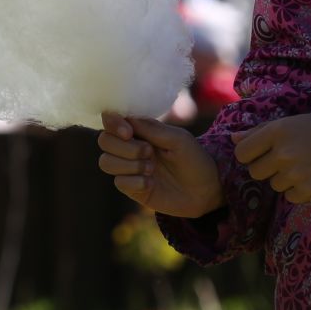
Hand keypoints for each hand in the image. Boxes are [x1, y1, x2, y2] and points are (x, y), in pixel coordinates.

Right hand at [97, 111, 222, 218]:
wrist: (206, 190)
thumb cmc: (194, 159)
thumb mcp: (178, 139)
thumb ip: (152, 129)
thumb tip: (127, 119)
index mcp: (140, 130)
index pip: (111, 120)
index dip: (113, 124)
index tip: (129, 132)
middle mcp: (130, 147)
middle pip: (104, 141)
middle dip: (124, 147)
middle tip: (149, 152)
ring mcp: (129, 168)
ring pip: (106, 162)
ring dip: (128, 165)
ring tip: (151, 169)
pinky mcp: (132, 189)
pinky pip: (118, 182)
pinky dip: (135, 182)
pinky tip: (151, 184)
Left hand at [232, 112, 310, 204]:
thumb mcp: (294, 122)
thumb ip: (261, 131)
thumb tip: (233, 138)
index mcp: (277, 130)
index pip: (242, 152)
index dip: (251, 155)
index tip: (263, 154)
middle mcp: (282, 152)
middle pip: (256, 172)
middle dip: (269, 168)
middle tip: (290, 159)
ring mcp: (295, 173)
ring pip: (274, 185)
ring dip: (286, 179)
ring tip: (308, 166)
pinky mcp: (308, 191)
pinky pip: (291, 197)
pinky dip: (301, 191)